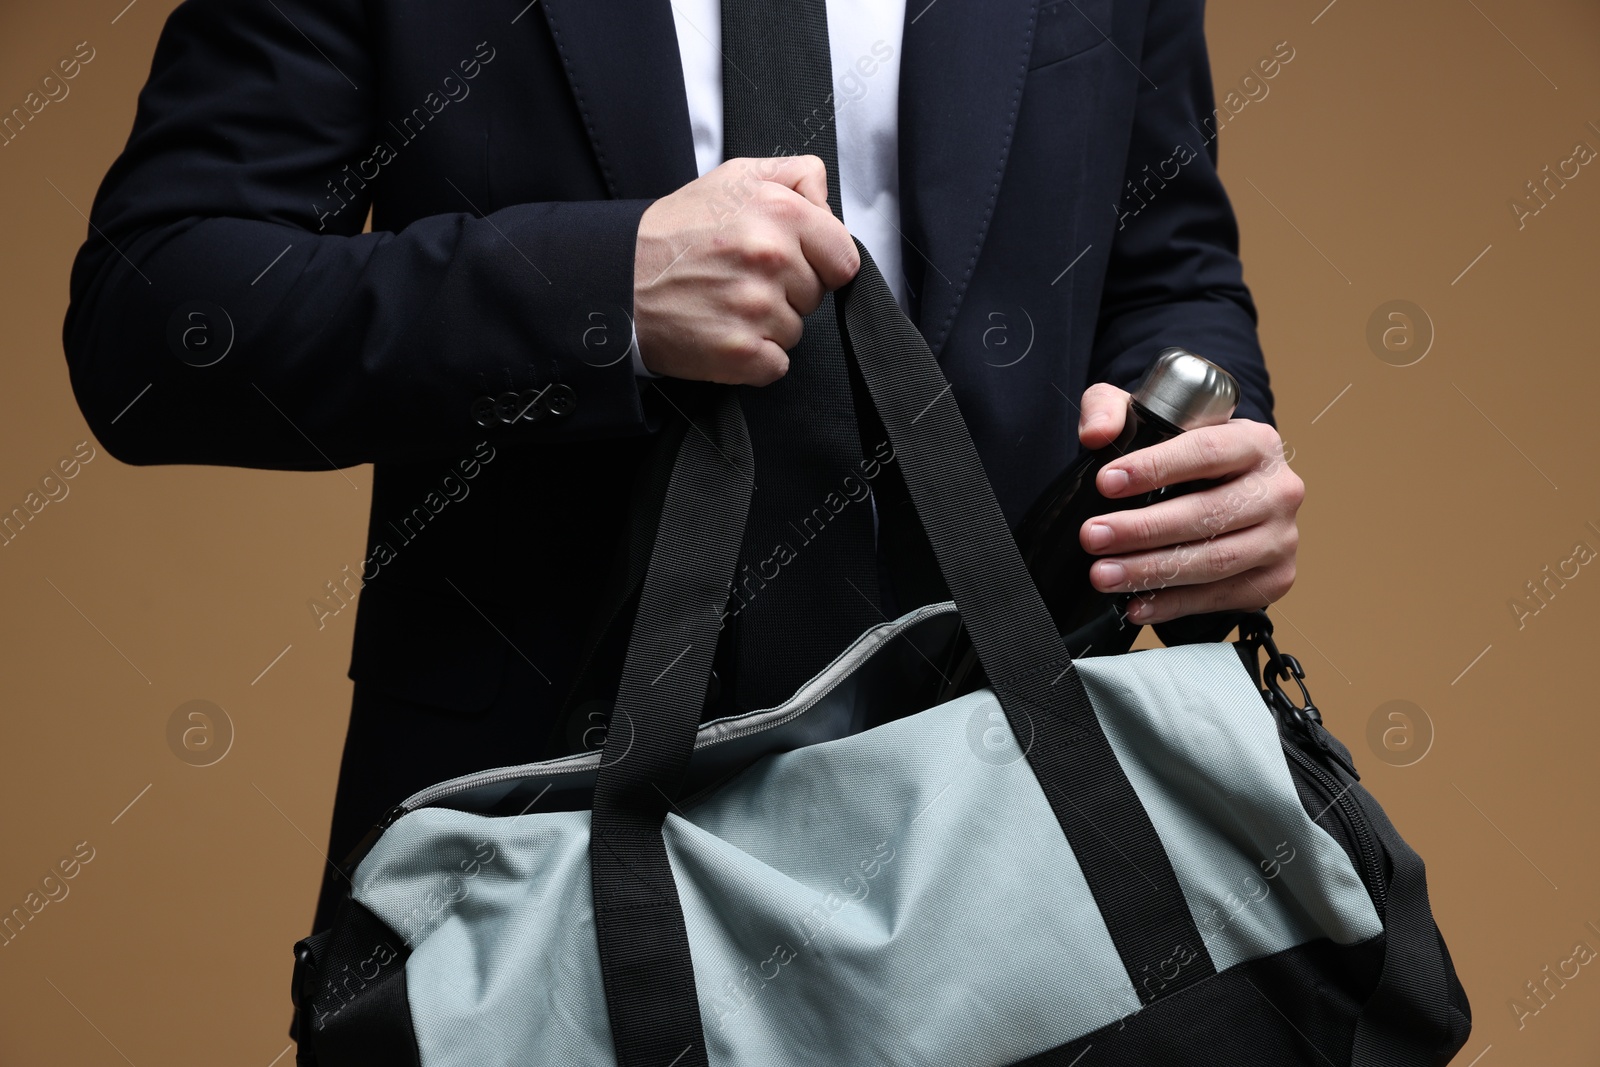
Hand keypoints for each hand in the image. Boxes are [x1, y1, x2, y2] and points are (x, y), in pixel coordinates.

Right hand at [632, 155, 860, 384]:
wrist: (617, 280)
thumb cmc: (674, 233)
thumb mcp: (733, 177)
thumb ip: (794, 176)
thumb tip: (827, 202)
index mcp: (778, 212)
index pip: (843, 257)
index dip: (820, 263)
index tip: (793, 263)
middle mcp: (772, 258)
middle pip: (817, 295)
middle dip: (789, 291)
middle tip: (742, 279)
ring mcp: (757, 308)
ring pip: (796, 330)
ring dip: (768, 324)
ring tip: (726, 303)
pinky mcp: (741, 352)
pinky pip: (776, 364)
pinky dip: (755, 358)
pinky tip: (725, 333)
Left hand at [1075, 382, 1303, 624]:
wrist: (1228, 495)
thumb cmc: (1184, 458)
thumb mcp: (1148, 419)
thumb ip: (1111, 408)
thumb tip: (1095, 433)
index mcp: (1256, 443)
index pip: (1206, 452)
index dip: (1155, 468)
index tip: (1106, 483)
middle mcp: (1279, 490)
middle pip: (1208, 513)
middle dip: (1143, 529)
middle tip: (1093, 536)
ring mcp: (1281, 538)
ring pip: (1214, 560)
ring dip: (1152, 571)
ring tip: (1103, 574)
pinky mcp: (1275, 579)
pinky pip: (1219, 596)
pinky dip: (1172, 603)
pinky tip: (1135, 603)